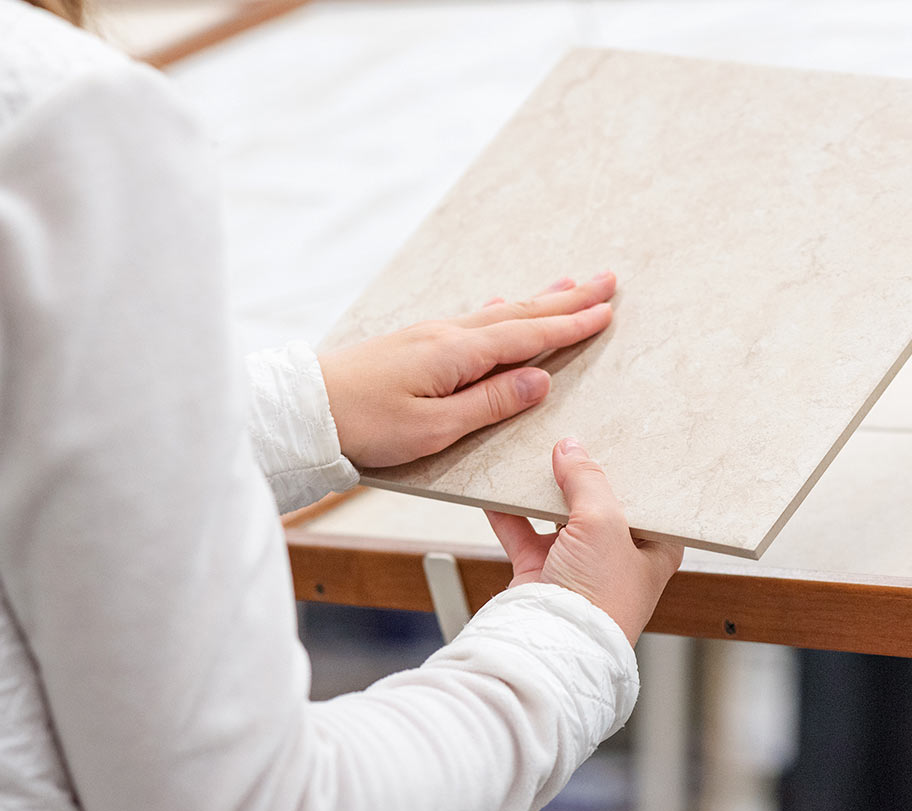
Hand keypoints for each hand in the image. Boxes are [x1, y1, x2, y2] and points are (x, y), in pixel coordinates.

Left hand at [319, 273, 615, 467]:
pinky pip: (475, 320)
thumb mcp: (434, 428)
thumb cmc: (364, 426)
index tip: (607, 310)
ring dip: (539, 300)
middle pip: (520, 313)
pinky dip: (503, 311)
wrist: (304, 411)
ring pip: (499, 313)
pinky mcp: (415, 345)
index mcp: (456, 354)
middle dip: (567, 299)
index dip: (571, 325)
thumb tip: (540, 380)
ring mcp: (429, 336)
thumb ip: (490, 403)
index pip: (528, 335)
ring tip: (569, 285)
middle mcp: (446, 335)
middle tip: (607, 280)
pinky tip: (502, 306)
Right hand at [485, 438, 683, 644]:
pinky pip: (522, 533)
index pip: (647, 505)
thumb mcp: (604, 522)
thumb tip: (571, 449)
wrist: (552, 644)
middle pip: (598, 507)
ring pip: (557, 519)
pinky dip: (508, 513)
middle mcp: (615, 560)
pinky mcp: (540, 574)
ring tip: (532, 461)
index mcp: (652, 551)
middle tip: (568, 446)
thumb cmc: (598, 598)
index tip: (615, 448)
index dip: (632, 478)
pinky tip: (497, 490)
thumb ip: (587, 479)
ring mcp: (576, 567)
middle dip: (581, 479)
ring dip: (542, 493)